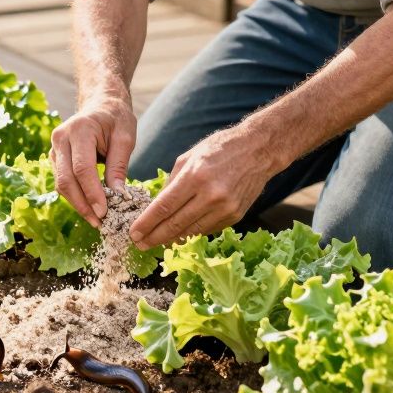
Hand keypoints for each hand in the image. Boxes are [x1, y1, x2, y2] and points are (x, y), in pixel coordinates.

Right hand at [51, 96, 136, 226]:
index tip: (104, 212)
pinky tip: (90, 208)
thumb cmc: (116, 118)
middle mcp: (61, 138)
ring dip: (78, 204)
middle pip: (66, 180)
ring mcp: (55, 148)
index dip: (92, 193)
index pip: (82, 168)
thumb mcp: (125, 137)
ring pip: (61, 184)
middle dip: (82, 204)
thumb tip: (117, 196)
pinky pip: (63, 181)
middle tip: (100, 222)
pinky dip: (76, 196)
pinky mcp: (55, 157)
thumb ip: (119, 166)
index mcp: (80, 129)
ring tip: (97, 220)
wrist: (101, 102)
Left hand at [129, 125, 276, 248]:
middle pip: (176, 224)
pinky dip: (192, 231)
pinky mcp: (235, 216)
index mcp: (195, 176)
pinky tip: (180, 233)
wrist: (258, 150)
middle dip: (155, 237)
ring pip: (191, 231)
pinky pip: (207, 229)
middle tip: (140, 244)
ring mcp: (225, 208)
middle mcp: (211, 195)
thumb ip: (172, 183)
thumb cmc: (220, 148)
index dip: (147, 223)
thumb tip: (157, 206)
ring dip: (172, 238)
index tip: (134, 234)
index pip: (164, 207)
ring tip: (156, 241)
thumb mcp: (189, 157)